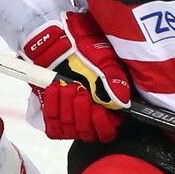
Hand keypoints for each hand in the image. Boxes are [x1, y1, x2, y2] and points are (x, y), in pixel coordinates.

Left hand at [24, 11, 130, 140]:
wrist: (55, 41)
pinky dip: (52, 107)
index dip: (102, 125)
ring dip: (66, 107)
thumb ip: (115, 80)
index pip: (107, 132)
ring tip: (66, 86)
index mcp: (108, 105)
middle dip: (81, 112)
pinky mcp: (52, 113)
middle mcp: (89, 114)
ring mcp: (69, 115)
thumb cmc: (82, 48)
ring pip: (69, 129)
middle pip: (86, 133)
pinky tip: (55, 89)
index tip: (96, 110)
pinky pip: (52, 125)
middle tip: (78, 91)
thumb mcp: (103, 59)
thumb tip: (122, 100)